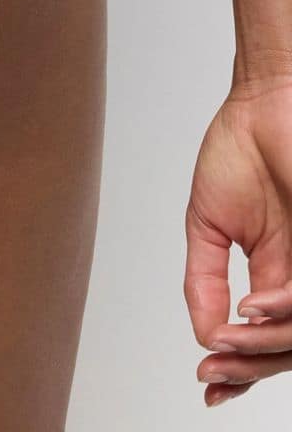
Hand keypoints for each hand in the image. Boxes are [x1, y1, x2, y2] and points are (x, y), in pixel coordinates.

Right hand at [185, 75, 291, 406]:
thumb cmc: (237, 153)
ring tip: (226, 339)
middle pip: (287, 346)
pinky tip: (252, 306)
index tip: (208, 383)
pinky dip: (281, 309)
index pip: (264, 337)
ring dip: (261, 344)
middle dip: (247, 365)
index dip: (238, 367)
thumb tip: (204, 332)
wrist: (261, 105)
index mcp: (277, 275)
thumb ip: (204, 278)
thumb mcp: (206, 225)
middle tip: (213, 369)